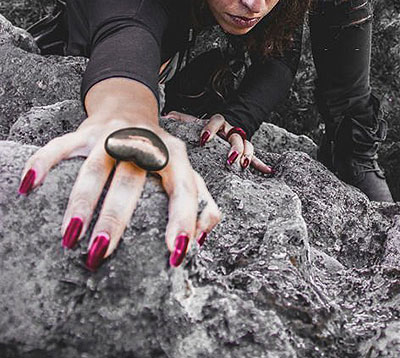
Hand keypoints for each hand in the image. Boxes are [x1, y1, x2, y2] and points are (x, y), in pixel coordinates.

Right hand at [18, 114, 221, 270]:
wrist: (131, 108)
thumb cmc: (161, 152)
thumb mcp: (186, 171)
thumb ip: (202, 202)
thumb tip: (202, 236)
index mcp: (175, 156)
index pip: (183, 188)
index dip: (183, 219)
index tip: (175, 253)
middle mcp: (145, 143)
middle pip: (131, 182)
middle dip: (115, 219)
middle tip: (100, 253)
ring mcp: (113, 134)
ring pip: (95, 168)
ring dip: (81, 201)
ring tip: (70, 237)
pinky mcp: (86, 131)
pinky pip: (61, 146)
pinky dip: (43, 163)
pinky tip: (30, 186)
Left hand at [164, 111, 273, 173]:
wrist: (227, 124)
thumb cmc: (208, 126)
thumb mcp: (196, 121)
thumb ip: (183, 119)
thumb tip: (166, 115)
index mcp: (219, 123)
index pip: (216, 121)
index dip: (211, 129)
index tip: (204, 138)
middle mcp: (231, 130)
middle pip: (236, 136)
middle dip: (234, 147)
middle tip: (230, 158)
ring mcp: (240, 139)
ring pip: (247, 145)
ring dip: (247, 155)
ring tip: (244, 165)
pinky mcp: (246, 149)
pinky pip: (255, 156)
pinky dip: (260, 163)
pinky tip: (268, 170)